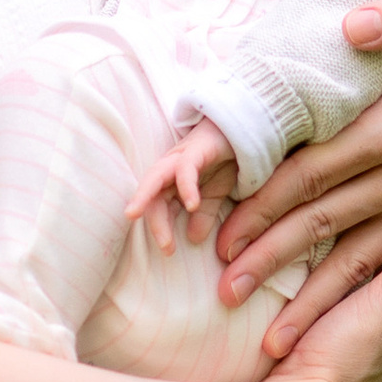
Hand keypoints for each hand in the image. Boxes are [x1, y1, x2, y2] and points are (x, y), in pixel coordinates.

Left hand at [122, 117, 239, 250]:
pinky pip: (186, 167)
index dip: (161, 228)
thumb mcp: (216, 193)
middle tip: (165, 248)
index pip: (159, 206)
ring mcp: (182, 156)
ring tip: (135, 215)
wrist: (245, 130)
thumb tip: (194, 239)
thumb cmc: (226, 159)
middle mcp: (171, 169)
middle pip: (153, 194)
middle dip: (154, 221)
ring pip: (156, 176)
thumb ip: (203, 215)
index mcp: (173, 182)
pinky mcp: (197, 147)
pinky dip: (187, 186)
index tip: (169, 252)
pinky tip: (192, 204)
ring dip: (145, 197)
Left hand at [215, 0, 381, 357]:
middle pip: (324, 223)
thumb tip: (353, 24)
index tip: (222, 233)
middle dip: (272, 260)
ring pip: (358, 257)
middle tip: (223, 292)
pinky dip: (360, 291)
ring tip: (269, 335)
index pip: (314, 174)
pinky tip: (329, 316)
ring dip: (312, 295)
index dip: (265, 204)